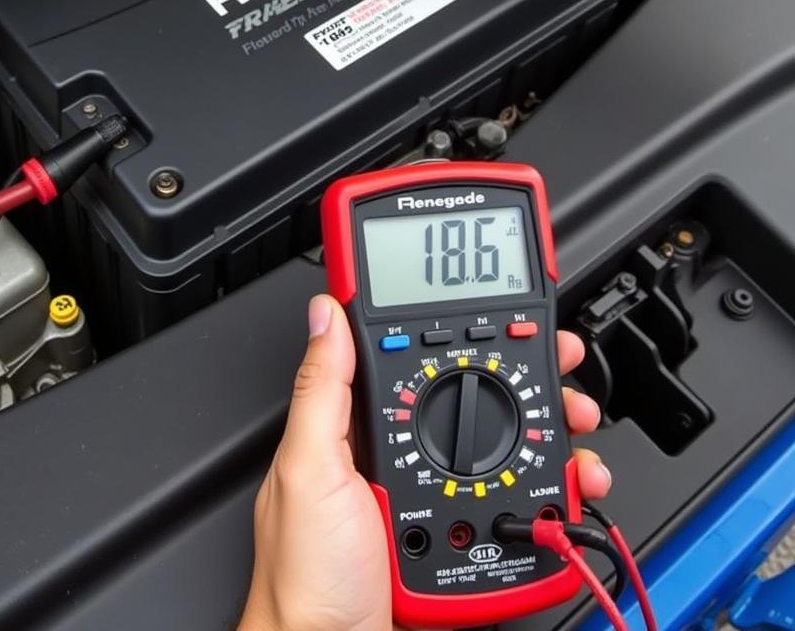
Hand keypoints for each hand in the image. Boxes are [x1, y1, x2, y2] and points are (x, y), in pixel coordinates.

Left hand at [238, 295, 610, 630]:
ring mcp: (439, 499)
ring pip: (508, 450)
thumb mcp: (308, 470)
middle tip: (561, 364)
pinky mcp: (468, 539)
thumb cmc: (307, 579)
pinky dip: (558, 494)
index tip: (495, 305)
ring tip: (577, 424)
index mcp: (362, 432)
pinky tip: (572, 485)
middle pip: (474, 400)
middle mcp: (404, 459)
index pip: (413, 362)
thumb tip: (328, 312)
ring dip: (554, 433)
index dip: (455, 329)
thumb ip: (322, 391)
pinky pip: (521, 508)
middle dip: (526, 376)